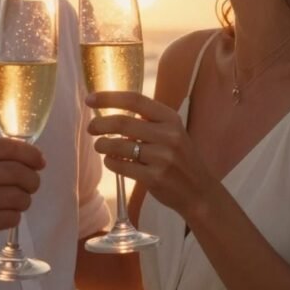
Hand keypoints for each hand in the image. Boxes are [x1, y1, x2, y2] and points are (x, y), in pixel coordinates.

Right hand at [0, 139, 44, 259]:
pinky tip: (6, 215)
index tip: (40, 162)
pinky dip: (14, 217)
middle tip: (33, 185)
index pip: (6, 147)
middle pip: (15, 172)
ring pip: (16, 196)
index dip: (30, 154)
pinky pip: (9, 217)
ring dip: (25, 200)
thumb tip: (31, 155)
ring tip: (18, 202)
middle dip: (32, 179)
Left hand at [86, 92, 218, 220]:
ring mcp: (162, 158)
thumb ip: (148, 122)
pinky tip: (111, 161)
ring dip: (103, 145)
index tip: (90, 99)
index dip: (109, 97)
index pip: (135, 100)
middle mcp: (168, 135)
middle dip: (100, 124)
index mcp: (171, 118)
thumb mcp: (172, 133)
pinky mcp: (155, 178)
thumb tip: (111, 114)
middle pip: (123, 123)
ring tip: (99, 146)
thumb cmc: (180, 159)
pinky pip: (122, 166)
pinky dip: (110, 162)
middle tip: (91, 128)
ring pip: (119, 146)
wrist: (199, 192)